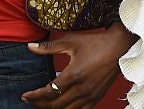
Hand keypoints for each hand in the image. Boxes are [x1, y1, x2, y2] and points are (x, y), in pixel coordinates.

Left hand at [22, 23, 136, 107]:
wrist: (119, 48)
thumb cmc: (94, 43)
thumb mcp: (70, 42)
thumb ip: (49, 47)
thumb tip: (30, 47)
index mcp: (74, 75)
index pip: (50, 92)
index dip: (35, 96)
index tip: (25, 95)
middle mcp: (83, 89)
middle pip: (57, 104)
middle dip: (40, 104)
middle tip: (29, 101)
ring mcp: (92, 95)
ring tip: (42, 104)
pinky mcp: (98, 97)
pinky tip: (61, 107)